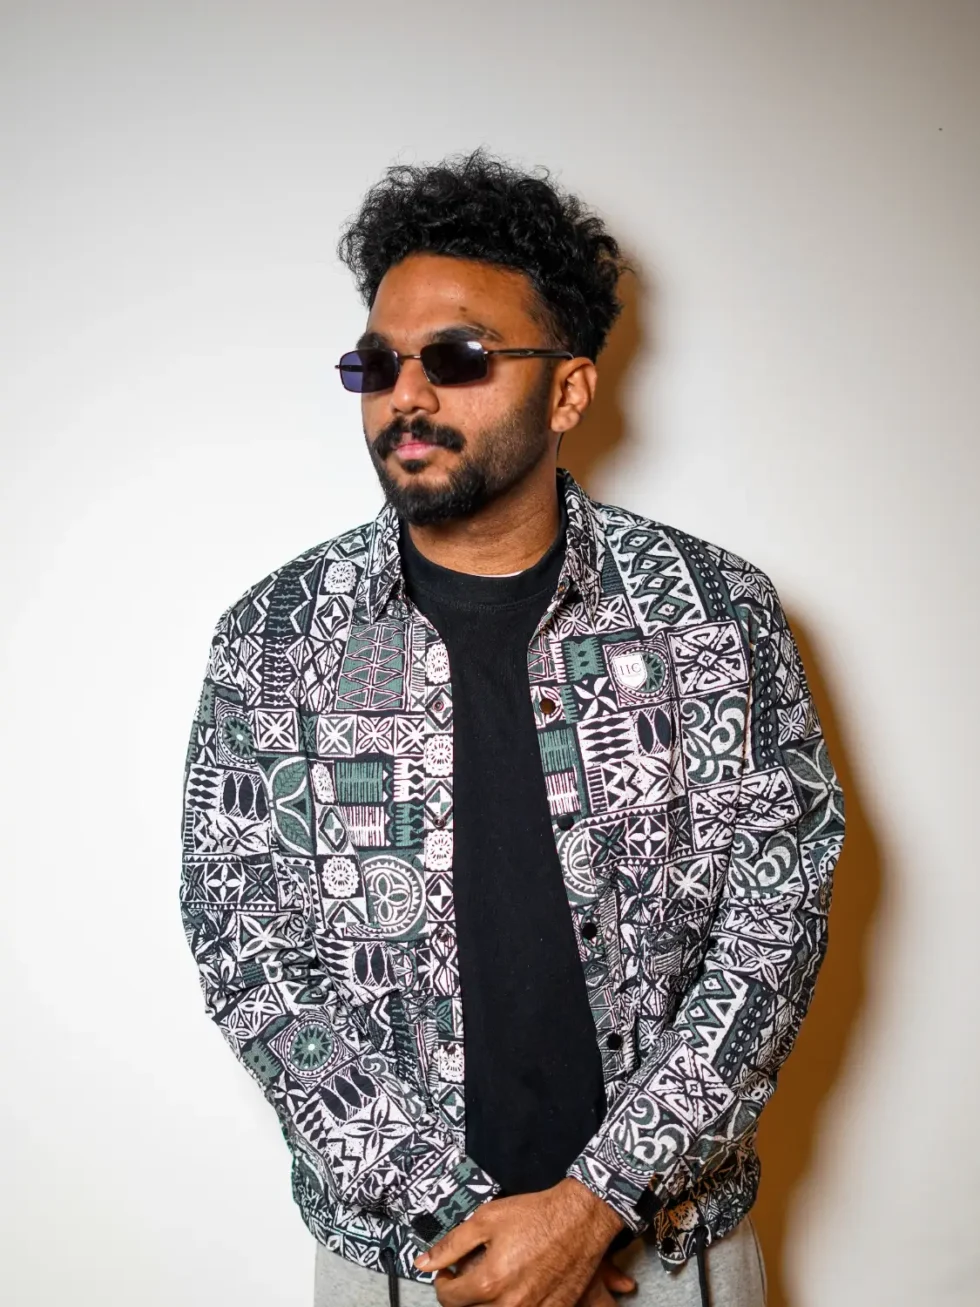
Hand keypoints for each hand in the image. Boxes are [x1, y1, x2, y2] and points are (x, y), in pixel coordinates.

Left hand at [415, 1176, 625, 1306]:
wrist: (579, 1219)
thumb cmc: (534, 1215)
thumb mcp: (486, 1220)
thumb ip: (451, 1244)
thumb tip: (422, 1263)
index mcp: (489, 1283)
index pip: (449, 1298)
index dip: (443, 1281)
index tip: (448, 1270)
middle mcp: (509, 1306)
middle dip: (464, 1293)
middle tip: (472, 1271)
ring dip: (487, 1301)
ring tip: (494, 1278)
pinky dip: (514, 1303)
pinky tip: (517, 1285)